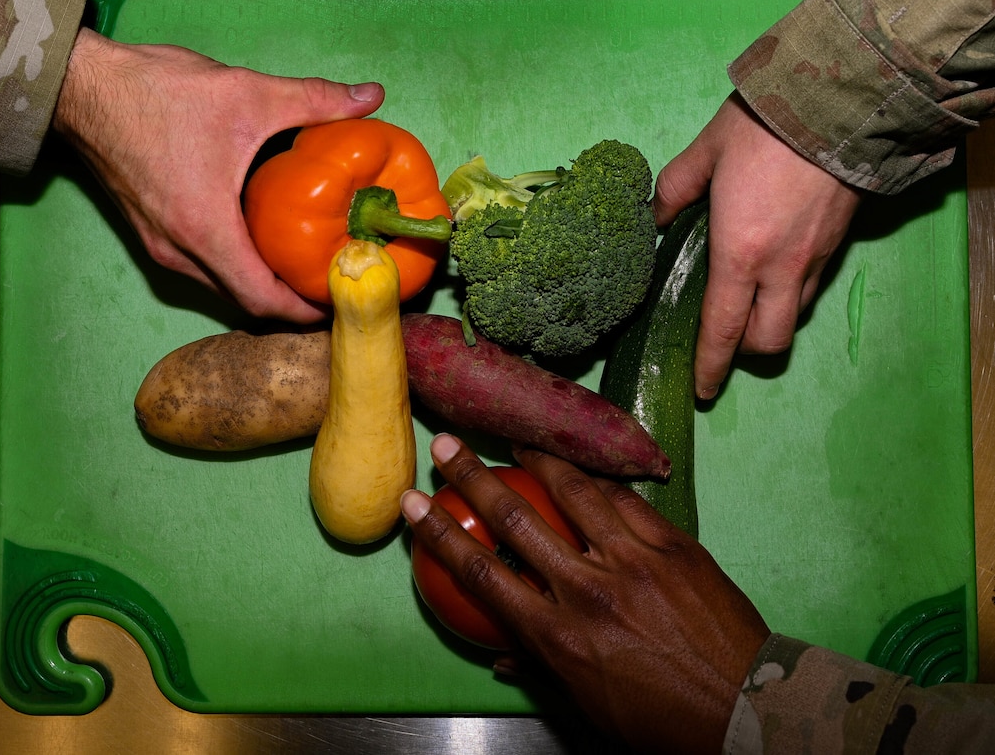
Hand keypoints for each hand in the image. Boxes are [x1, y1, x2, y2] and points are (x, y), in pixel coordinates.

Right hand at [52, 27, 385, 321]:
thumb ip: (316, 100)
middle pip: (243, 300)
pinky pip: (201, 267)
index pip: (262, 300)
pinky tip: (262, 241)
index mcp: (205, 230)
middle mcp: (179, 251)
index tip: (339, 302)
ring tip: (302, 266)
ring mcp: (159, 245)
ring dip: (260, 284)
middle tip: (330, 283)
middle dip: (289, 301)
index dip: (304, 311)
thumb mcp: (248, 93)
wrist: (82, 85)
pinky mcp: (149, 232)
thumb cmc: (157, 92)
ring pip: (220, 285)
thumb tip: (372, 97)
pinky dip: (235, 265)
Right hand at [401, 434, 769, 753]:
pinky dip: (601, 482)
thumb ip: (541, 669)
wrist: (747, 710)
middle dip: (473, 475)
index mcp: (558, 636)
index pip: (482, 573)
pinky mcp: (673, 545)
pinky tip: (588, 470)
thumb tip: (503, 654)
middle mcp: (588, 589)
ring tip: (519, 441)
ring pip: (576, 492)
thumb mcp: (588, 706)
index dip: (440, 534)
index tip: (413, 503)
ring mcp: (633, 560)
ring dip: (540, 460)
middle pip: (516, 518)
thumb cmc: (662, 720)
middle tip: (446, 443)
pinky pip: (628, 501)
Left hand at [654, 92, 860, 398]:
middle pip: (768, 341)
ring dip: (770, 322)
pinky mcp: (839, 242)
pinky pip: (813, 286)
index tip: (701, 389)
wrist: (842, 100)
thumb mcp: (706, 151)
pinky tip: (776, 269)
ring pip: (794, 316)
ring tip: (748, 304)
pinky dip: (792, 293)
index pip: (722, 329)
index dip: (709, 365)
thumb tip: (656, 216)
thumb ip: (675, 188)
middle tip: (724, 343)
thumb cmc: (764, 127)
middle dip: (744, 354)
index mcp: (740, 254)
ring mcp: (816, 259)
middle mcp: (781, 269)